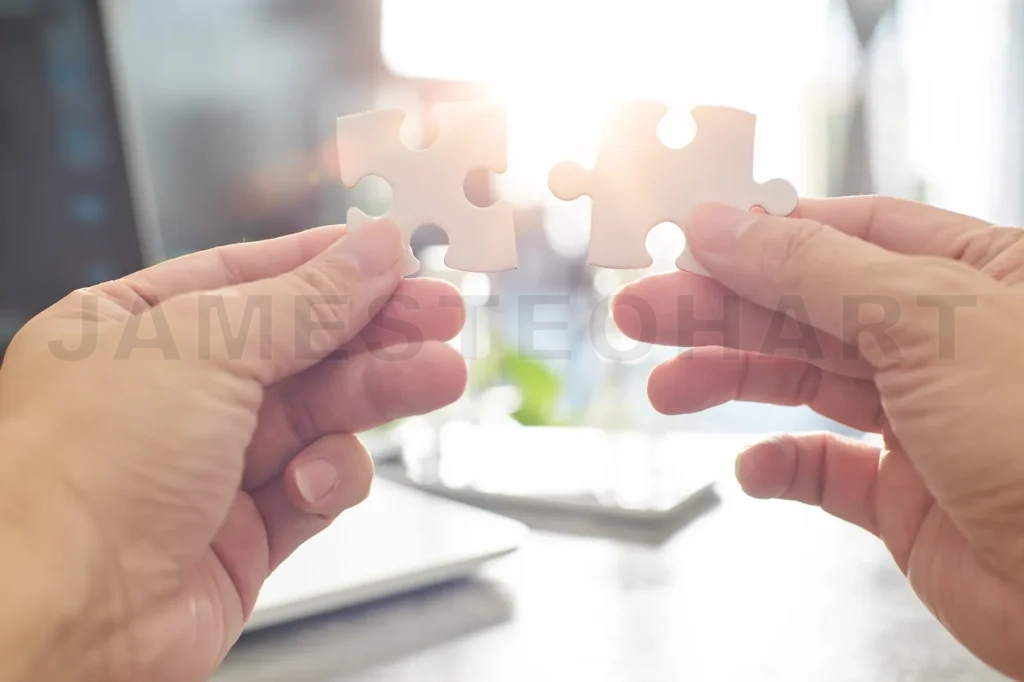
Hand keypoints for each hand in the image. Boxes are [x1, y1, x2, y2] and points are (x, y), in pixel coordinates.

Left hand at [0, 220, 466, 681]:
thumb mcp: (205, 350)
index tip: (395, 259)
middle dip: (374, 331)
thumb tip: (372, 251)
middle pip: (299, 346)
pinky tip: (321, 480)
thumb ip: (305, 300)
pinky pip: (312, 487)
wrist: (60, 626)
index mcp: (130, 330)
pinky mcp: (242, 533)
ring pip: (318, 415)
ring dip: (377, 395)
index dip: (329, 266)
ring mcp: (206, 467)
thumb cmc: (78, 480)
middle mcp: (167, 397)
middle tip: (439, 317)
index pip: (249, 278)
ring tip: (435, 377)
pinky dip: (329, 480)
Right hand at [613, 197, 1023, 678]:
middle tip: (642, 312)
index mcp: (973, 275)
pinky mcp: (907, 498)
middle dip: (718, 310)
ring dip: (731, 381)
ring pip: (805, 384)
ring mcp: (923, 421)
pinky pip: (827, 471)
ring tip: (668, 388)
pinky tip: (755, 468)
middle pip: (805, 308)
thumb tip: (723, 226)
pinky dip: (783, 466)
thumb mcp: (927, 320)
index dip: (761, 236)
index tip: (686, 241)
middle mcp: (944, 343)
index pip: (846, 234)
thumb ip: (814, 268)